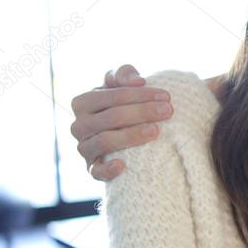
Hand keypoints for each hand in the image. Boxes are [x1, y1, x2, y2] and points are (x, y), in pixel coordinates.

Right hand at [69, 64, 172, 180]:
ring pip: (104, 141)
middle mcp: (78, 126)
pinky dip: (107, 170)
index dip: (139, 95)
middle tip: (168, 111)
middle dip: (142, 112)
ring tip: (156, 131)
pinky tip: (123, 165)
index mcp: (82, 102)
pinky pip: (95, 172)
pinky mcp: (92, 169)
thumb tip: (138, 81)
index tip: (166, 96)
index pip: (111, 96)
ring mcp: (84, 148)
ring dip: (131, 136)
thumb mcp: (122, 86)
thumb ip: (125, 74)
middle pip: (111, 118)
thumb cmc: (123, 105)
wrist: (123, 136)